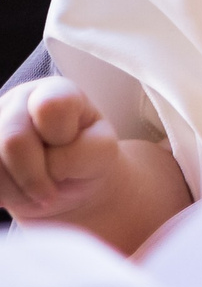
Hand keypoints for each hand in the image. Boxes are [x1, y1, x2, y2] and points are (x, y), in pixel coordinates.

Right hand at [0, 78, 120, 221]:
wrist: (67, 182)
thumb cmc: (87, 160)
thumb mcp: (102, 154)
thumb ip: (81, 153)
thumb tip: (46, 164)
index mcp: (57, 91)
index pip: (50, 106)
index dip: (60, 137)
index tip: (72, 151)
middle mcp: (19, 100)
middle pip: (12, 139)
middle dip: (33, 178)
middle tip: (50, 194)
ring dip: (14, 191)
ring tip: (33, 195)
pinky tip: (15, 194)